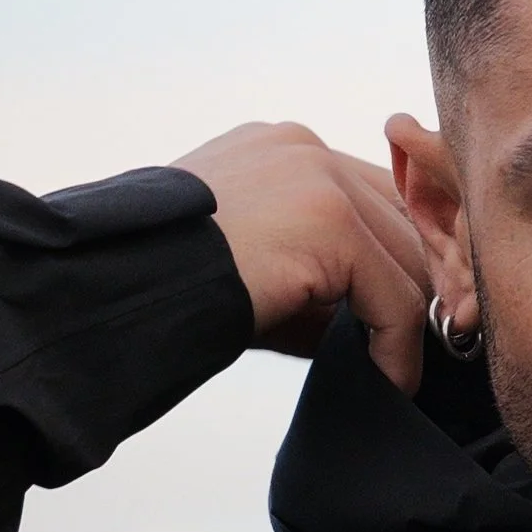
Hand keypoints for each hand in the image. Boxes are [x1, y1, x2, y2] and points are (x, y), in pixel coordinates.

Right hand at [175, 122, 431, 383]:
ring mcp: (317, 177)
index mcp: (283, 151)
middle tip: (418, 350)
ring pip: (405, 259)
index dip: (397, 260)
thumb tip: (386, 328)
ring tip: (398, 372)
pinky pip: (393, 296)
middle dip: (416, 289)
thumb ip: (319, 277)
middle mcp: (304, 149)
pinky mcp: (328, 221)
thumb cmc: (169, 292)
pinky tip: (390, 381)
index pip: (376, 197)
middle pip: (401, 221)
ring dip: (408, 324)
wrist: (114, 291)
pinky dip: (398, 347)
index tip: (403, 320)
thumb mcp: (254, 268)